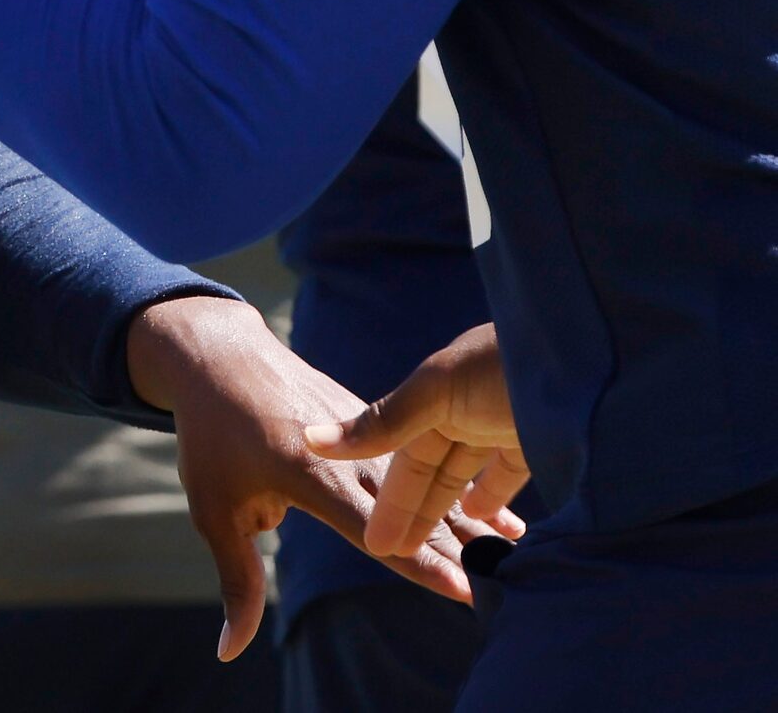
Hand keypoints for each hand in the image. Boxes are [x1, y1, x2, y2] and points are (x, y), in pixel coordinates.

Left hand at [126, 296, 493, 661]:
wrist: (218, 354)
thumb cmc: (209, 437)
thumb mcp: (212, 509)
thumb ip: (236, 580)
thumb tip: (230, 650)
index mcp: (309, 473)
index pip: (375, 527)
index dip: (419, 561)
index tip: (462, 589)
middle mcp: (345, 452)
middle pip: (411, 504)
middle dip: (458, 545)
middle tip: (506, 582)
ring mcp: (360, 430)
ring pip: (422, 476)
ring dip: (467, 514)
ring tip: (514, 547)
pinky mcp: (365, 414)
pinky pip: (415, 453)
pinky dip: (452, 480)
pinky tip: (491, 506)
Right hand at [305, 323, 529, 558]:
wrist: (596, 353)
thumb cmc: (508, 364)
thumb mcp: (440, 390)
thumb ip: (383, 422)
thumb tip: (311, 440)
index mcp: (434, 393)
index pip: (403, 457)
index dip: (391, 502)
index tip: (376, 544)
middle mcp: (464, 408)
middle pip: (432, 471)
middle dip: (415, 512)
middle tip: (398, 555)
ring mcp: (503, 424)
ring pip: (468, 477)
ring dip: (450, 511)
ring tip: (439, 549)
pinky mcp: (541, 440)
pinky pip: (508, 473)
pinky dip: (494, 496)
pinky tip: (483, 518)